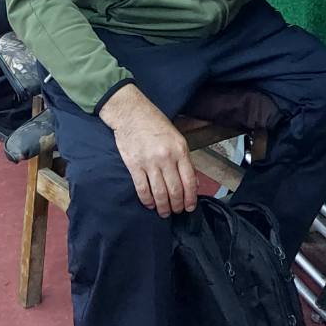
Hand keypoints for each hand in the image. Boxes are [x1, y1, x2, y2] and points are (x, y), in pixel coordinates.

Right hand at [99, 85, 197, 217]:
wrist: (131, 113)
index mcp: (180, 150)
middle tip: (176, 211)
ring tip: (164, 212)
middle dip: (177, 205)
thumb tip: (194, 182)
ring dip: (163, 207)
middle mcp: (166, 157)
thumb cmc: (155, 124)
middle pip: (175, 190)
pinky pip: (142, 189)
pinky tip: (150, 205)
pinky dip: (147, 200)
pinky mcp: (134, 165)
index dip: (190, 198)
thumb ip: (185, 160)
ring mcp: (149, 162)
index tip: (189, 208)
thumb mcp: (177, 138)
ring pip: (159, 193)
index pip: (189, 181)